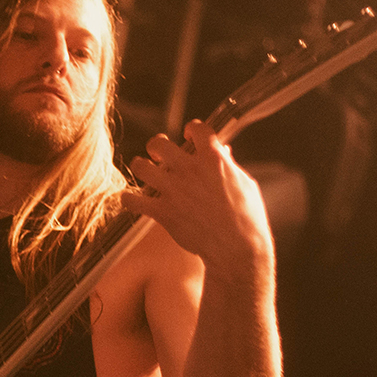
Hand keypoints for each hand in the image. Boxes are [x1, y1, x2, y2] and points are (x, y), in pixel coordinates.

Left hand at [122, 119, 274, 269]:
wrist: (236, 248)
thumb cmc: (247, 218)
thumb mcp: (244, 184)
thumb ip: (229, 166)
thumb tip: (223, 152)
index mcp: (213, 159)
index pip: (197, 128)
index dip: (192, 129)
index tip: (189, 136)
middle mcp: (190, 170)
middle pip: (158, 143)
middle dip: (157, 146)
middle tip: (160, 155)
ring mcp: (173, 191)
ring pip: (140, 166)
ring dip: (141, 167)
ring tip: (146, 172)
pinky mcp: (163, 212)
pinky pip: (132, 200)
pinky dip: (129, 199)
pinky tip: (133, 199)